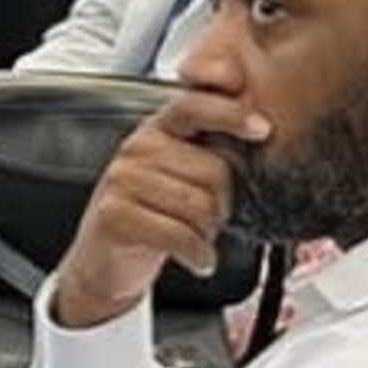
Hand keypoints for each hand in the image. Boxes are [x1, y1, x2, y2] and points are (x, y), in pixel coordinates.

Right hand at [55, 72, 270, 331]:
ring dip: (209, 234)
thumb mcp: (179, 174)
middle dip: (224, 206)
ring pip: (200, 206)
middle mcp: (137, 147)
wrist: (105, 261)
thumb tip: (261, 134)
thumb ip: (210, 150)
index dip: (230, 113)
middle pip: (214, 170)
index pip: (195, 106)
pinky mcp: (115, 214)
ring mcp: (122, 179)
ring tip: (196, 239)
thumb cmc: (154, 216)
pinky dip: (198, 255)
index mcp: (158, 129)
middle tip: (210, 221)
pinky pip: (179, 235)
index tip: (262, 128)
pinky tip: (198, 260)